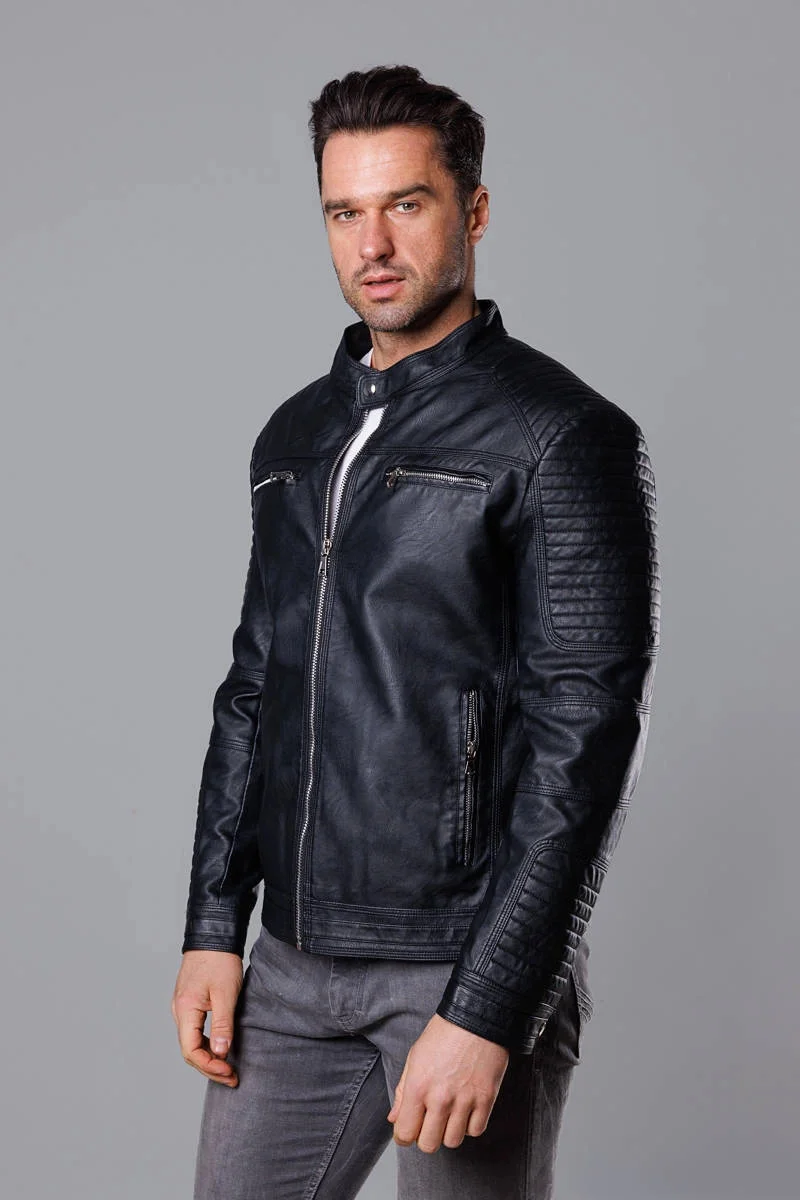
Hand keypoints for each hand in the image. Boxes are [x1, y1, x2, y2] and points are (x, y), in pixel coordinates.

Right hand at [171, 949, 243, 1086]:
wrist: (213, 935)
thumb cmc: (220, 961)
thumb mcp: (226, 994)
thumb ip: (222, 1025)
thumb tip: (220, 1053)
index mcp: (185, 1010)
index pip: (190, 1051)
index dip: (210, 1066)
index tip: (229, 1073)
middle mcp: (179, 1012)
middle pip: (189, 1051)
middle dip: (210, 1067)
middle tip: (232, 1078)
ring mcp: (183, 1008)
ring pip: (191, 1042)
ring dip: (208, 1058)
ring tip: (228, 1069)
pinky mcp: (190, 1003)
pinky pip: (194, 1032)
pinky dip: (206, 1045)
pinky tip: (220, 1049)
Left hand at [387, 1013, 509, 1151]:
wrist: (476, 1017)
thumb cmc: (443, 1033)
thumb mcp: (415, 1057)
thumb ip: (402, 1091)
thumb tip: (394, 1119)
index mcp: (418, 1086)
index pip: (405, 1133)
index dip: (404, 1136)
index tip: (409, 1131)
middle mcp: (440, 1098)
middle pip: (428, 1144)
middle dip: (426, 1137)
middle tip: (429, 1122)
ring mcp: (465, 1100)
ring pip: (453, 1141)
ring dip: (449, 1131)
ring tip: (450, 1113)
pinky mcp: (486, 1099)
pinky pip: (475, 1131)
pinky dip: (470, 1125)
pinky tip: (466, 1109)